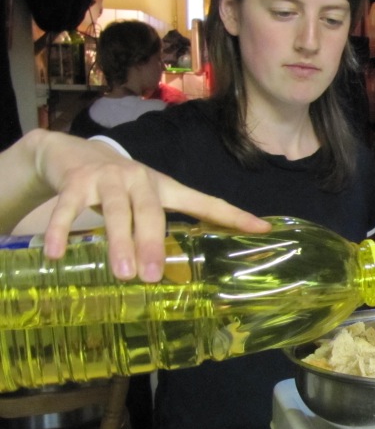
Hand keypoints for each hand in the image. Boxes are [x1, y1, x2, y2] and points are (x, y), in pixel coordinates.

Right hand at [23, 131, 270, 281]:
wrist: (67, 151)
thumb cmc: (116, 185)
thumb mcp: (146, 199)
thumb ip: (161, 226)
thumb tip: (182, 269)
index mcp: (164, 187)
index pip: (205, 202)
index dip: (233, 216)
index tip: (263, 228)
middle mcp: (139, 179)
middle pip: (152, 213)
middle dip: (155, 243)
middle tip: (155, 277)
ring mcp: (106, 179)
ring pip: (115, 212)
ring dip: (119, 242)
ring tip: (124, 273)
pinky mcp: (74, 181)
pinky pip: (67, 208)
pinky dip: (60, 231)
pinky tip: (57, 254)